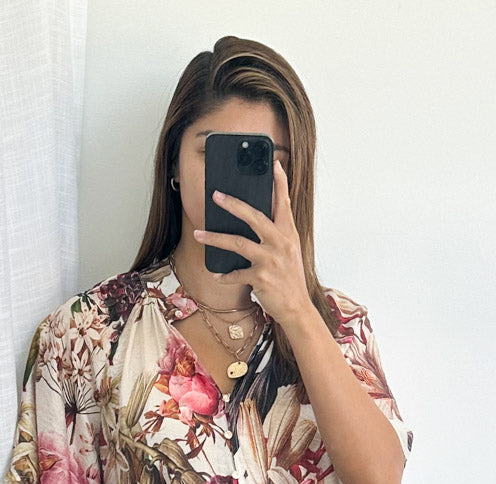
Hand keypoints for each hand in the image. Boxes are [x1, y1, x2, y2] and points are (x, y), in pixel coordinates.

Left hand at [193, 159, 310, 326]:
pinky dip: (223, 274)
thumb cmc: (290, 279)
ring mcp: (270, 260)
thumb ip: (276, 234)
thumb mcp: (289, 252)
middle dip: (233, 204)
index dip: (280, 183)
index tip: (275, 164)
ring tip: (198, 234)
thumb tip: (254, 219)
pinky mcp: (261, 278)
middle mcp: (281, 243)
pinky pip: (235, 273)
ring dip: (214, 238)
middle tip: (216, 195)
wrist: (297, 308)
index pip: (284, 203)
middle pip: (254, 217)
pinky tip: (215, 273)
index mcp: (288, 234)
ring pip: (237, 243)